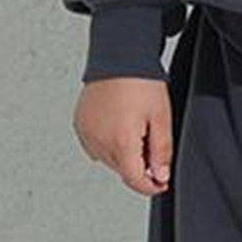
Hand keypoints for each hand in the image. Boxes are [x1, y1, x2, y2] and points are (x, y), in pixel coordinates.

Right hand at [73, 78, 172, 195]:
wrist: (118, 55)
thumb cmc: (141, 82)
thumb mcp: (161, 120)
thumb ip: (161, 154)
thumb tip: (160, 177)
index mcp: (121, 142)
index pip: (135, 181)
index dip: (151, 186)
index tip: (161, 182)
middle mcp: (99, 141)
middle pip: (124, 172)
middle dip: (140, 166)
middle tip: (150, 141)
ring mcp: (87, 134)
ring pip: (110, 161)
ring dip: (125, 155)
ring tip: (135, 129)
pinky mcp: (80, 126)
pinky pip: (97, 148)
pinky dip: (110, 144)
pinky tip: (120, 126)